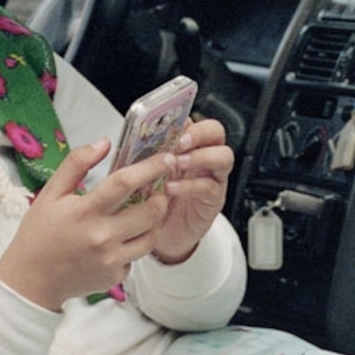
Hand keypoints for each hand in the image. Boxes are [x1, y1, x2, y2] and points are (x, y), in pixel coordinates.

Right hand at [0, 139, 167, 306]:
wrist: (31, 280)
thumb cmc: (39, 234)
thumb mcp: (51, 193)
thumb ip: (77, 163)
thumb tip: (104, 142)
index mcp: (85, 212)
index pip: (125, 183)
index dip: (150, 168)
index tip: (166, 158)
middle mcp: (101, 237)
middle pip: (150, 212)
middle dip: (160, 197)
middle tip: (158, 190)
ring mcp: (110, 260)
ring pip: (151, 237)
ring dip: (154, 221)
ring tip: (146, 212)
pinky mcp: (114, 277)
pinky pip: (136, 257)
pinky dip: (134, 245)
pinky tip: (122, 239)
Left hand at [146, 117, 231, 263]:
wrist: (161, 235)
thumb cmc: (153, 200)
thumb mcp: (145, 173)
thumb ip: (145, 155)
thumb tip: (131, 138)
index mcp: (185, 146)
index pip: (194, 120)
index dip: (185, 118)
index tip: (170, 123)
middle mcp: (202, 157)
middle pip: (216, 132)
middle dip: (199, 133)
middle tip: (180, 143)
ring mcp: (211, 176)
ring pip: (223, 156)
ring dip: (200, 156)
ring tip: (178, 163)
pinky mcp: (213, 198)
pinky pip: (210, 186)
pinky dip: (191, 185)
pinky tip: (172, 188)